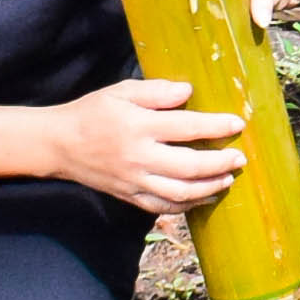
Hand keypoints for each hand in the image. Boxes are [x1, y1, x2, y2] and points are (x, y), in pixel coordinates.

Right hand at [42, 78, 247, 214]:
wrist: (58, 145)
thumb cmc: (93, 112)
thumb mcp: (121, 91)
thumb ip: (156, 91)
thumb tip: (188, 91)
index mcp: (138, 126)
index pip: (186, 127)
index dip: (216, 126)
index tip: (238, 124)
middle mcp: (138, 157)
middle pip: (188, 166)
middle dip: (220, 164)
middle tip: (240, 159)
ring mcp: (134, 181)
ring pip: (179, 193)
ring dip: (209, 188)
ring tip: (228, 179)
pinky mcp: (129, 196)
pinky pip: (162, 208)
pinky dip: (186, 206)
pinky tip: (203, 197)